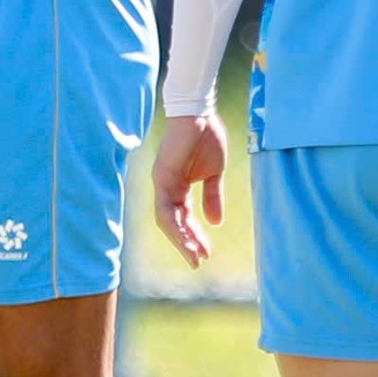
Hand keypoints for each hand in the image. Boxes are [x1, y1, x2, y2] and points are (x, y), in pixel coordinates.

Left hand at [151, 112, 227, 265]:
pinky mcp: (161, 177)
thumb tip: (215, 222)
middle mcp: (167, 188)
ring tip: (194, 257)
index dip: (195, 236)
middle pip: (174, 223)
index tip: (207, 253)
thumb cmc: (207, 138)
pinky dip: (175, 226)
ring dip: (181, 240)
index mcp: (179, 186)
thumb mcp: (214, 174)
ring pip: (167, 221)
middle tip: (198, 262)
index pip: (184, 218)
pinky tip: (186, 239)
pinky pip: (165, 208)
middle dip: (186, 244)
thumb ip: (212, 196)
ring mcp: (162, 183)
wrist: (200, 114)